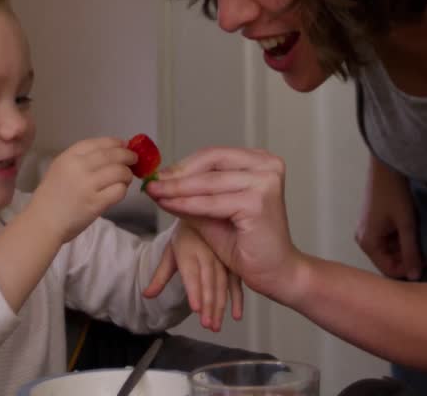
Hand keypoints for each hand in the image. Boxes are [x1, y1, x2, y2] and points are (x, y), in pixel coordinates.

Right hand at [29, 137, 134, 243]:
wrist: (42, 223)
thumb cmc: (50, 198)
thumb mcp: (60, 169)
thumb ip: (80, 160)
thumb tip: (111, 152)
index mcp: (68, 157)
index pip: (98, 143)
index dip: (115, 142)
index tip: (124, 144)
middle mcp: (79, 167)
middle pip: (113, 155)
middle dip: (128, 156)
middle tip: (134, 160)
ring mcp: (88, 185)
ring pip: (120, 172)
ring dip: (127, 175)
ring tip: (126, 179)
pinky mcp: (96, 202)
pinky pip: (119, 191)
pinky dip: (123, 190)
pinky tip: (119, 191)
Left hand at [143, 219, 244, 331]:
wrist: (204, 214)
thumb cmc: (185, 237)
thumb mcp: (170, 252)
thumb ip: (160, 276)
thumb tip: (146, 295)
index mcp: (189, 252)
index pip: (192, 275)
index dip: (195, 291)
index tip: (197, 308)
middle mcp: (207, 255)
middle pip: (209, 282)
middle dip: (209, 304)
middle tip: (207, 325)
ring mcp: (222, 258)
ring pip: (223, 284)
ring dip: (221, 305)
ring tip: (216, 325)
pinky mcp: (232, 261)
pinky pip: (236, 282)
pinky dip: (237, 298)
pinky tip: (236, 315)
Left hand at [145, 148, 307, 304]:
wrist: (275, 271)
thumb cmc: (248, 243)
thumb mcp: (216, 211)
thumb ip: (194, 194)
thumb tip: (160, 181)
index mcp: (262, 161)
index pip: (215, 155)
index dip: (184, 164)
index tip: (159, 175)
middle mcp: (268, 166)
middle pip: (212, 162)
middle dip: (177, 175)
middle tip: (152, 183)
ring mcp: (265, 182)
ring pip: (208, 183)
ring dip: (176, 189)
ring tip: (154, 193)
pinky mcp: (258, 202)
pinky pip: (211, 202)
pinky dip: (186, 204)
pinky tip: (168, 206)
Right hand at [354, 157, 422, 279]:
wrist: (386, 166)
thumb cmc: (394, 193)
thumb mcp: (406, 224)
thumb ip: (411, 251)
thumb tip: (415, 276)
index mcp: (368, 243)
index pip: (388, 269)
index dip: (408, 269)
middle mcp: (364, 239)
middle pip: (389, 260)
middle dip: (408, 257)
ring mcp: (368, 230)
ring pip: (391, 249)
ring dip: (407, 246)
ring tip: (421, 236)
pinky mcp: (374, 222)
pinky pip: (389, 238)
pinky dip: (402, 237)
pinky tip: (413, 228)